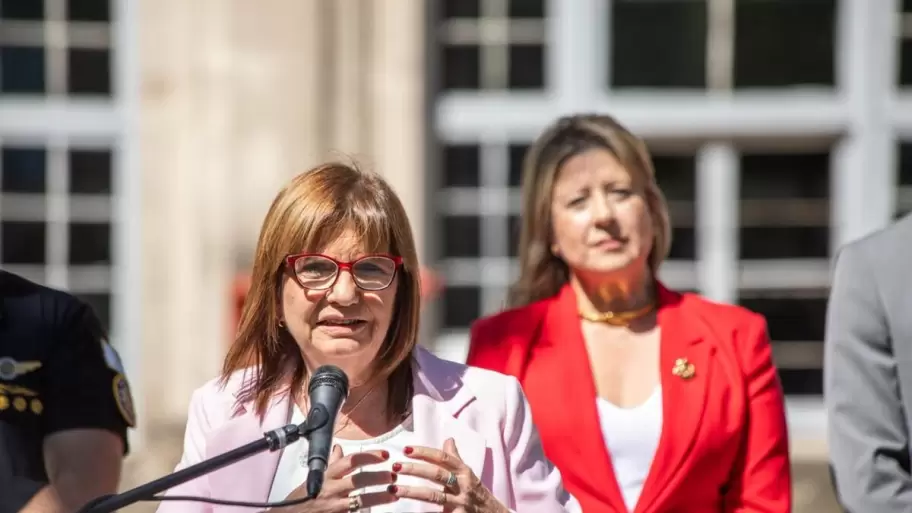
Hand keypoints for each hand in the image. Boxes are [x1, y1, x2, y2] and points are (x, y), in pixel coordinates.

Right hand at [275, 445, 397, 511]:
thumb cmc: (302, 498)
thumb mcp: (315, 478)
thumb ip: (331, 464)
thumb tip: (339, 448)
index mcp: (327, 475)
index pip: (350, 461)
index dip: (369, 456)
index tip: (384, 455)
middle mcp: (331, 490)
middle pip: (359, 480)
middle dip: (379, 477)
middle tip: (393, 475)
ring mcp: (334, 506)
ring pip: (361, 500)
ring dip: (380, 497)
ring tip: (394, 494)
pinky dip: (367, 512)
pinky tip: (379, 511)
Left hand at [388, 438, 508, 512]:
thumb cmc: (477, 493)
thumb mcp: (469, 474)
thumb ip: (455, 458)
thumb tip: (448, 439)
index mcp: (464, 472)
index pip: (443, 458)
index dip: (424, 452)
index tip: (406, 450)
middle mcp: (463, 486)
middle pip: (437, 475)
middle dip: (415, 469)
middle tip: (395, 466)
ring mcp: (460, 504)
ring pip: (433, 496)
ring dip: (411, 492)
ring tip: (393, 490)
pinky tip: (407, 512)